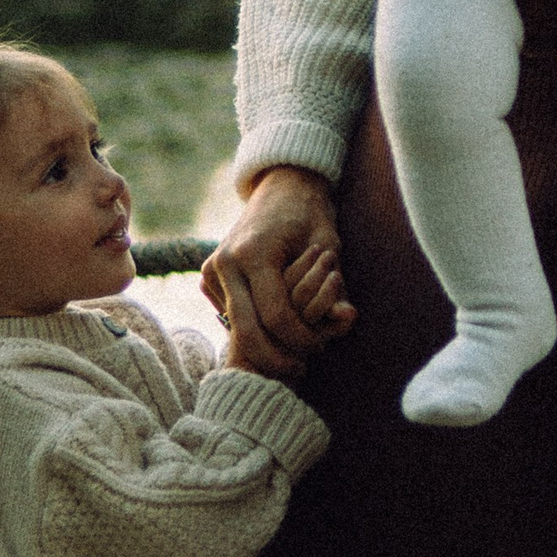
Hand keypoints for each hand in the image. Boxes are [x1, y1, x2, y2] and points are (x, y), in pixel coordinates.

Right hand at [203, 168, 354, 377]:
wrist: (281, 187)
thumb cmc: (310, 215)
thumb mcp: (329, 246)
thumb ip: (335, 286)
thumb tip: (347, 318)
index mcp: (253, 254)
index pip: (275, 316)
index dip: (300, 340)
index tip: (320, 350)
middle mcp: (226, 263)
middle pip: (247, 331)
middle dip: (276, 357)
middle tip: (301, 369)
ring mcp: (212, 269)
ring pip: (235, 327)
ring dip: (263, 345)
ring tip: (293, 351)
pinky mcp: (208, 275)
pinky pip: (230, 315)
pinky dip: (251, 328)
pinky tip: (273, 332)